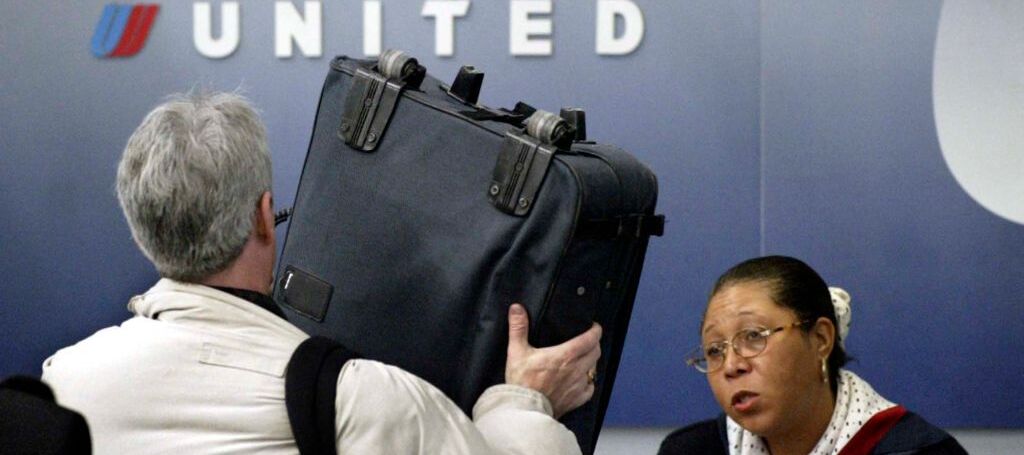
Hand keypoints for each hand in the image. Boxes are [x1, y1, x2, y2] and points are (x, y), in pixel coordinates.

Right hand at [505, 303, 601, 418]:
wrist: (524, 409)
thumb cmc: (522, 382)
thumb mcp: (516, 351)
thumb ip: (518, 328)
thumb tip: (517, 309)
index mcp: (565, 355)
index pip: (591, 338)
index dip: (595, 330)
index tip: (593, 326)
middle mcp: (576, 369)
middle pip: (596, 352)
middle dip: (594, 344)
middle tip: (587, 340)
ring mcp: (578, 385)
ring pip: (594, 369)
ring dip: (591, 362)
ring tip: (584, 358)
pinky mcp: (576, 399)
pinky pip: (590, 388)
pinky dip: (588, 383)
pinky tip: (581, 381)